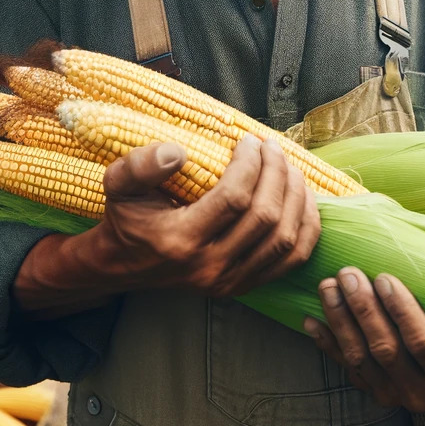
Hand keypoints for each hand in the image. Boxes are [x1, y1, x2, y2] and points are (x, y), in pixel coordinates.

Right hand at [93, 133, 320, 297]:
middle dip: (277, 173)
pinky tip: (302, 198)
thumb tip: (178, 152)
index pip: (234, 198)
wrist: (125, 265)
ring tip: (289, 166)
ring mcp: (230, 281)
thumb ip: (140, 165)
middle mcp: (209, 267)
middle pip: (265, 216)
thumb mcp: (118, 184)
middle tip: (273, 147)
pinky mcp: (245, 285)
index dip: (250, 164)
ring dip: (295, 196)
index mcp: (181, 241)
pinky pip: (292, 260)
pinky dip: (306, 226)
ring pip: (285, 238)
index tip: (249, 140)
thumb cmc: (127, 218)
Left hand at [304, 267, 424, 412]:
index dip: (402, 311)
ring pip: (361, 359)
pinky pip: (347, 369)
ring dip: (341, 320)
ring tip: (328, 286)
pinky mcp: (376, 394)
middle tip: (349, 273)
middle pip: (386, 350)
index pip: (424, 343)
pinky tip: (311, 319)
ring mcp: (398, 398)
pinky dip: (327, 343)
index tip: (384, 277)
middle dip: (364, 309)